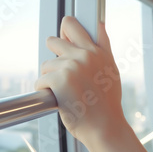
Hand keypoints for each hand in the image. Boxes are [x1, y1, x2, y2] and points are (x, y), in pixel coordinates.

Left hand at [35, 16, 122, 142]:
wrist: (104, 126)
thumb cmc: (107, 103)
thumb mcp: (112, 69)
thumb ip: (103, 47)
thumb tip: (98, 25)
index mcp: (98, 51)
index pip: (73, 25)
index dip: (64, 30)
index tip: (63, 37)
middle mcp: (86, 55)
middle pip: (53, 41)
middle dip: (53, 56)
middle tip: (60, 72)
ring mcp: (72, 66)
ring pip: (46, 65)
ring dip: (50, 78)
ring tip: (65, 92)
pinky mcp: (58, 79)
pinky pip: (40, 80)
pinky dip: (44, 91)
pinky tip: (58, 99)